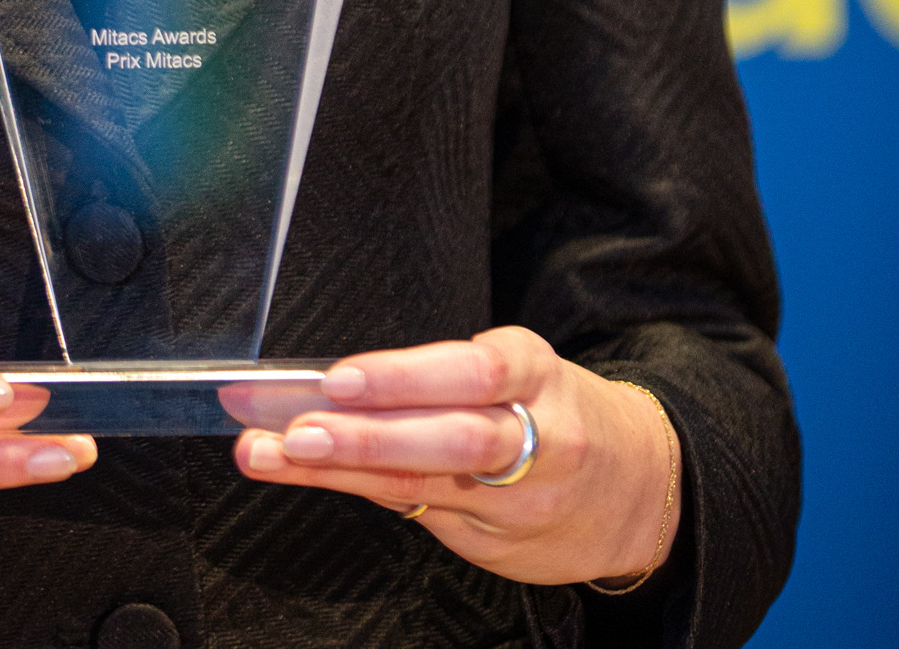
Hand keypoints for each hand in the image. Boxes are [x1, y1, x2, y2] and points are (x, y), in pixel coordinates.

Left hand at [222, 328, 678, 589]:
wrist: (640, 491)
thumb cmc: (558, 412)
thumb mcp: (520, 371)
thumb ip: (442, 377)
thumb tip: (337, 380)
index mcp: (535, 372)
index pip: (470, 372)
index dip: (403, 378)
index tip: (339, 378)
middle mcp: (534, 436)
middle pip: (448, 439)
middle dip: (365, 436)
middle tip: (296, 428)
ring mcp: (518, 499)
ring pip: (425, 483)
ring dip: (341, 469)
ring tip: (276, 454)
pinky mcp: (502, 543)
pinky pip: (423, 515)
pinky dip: (362, 493)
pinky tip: (310, 478)